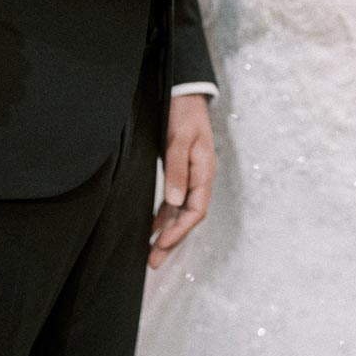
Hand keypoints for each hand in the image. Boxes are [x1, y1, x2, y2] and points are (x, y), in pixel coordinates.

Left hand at [150, 94, 214, 269]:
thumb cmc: (183, 113)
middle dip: (172, 241)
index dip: (179, 230)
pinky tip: (152, 226)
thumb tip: (175, 202)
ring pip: (180, 212)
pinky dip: (164, 216)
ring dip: (167, 232)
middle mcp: (199, 178)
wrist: (184, 93)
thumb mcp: (179, 140)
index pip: (196, 210)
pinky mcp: (180, 171)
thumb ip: (177, 169)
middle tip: (153, 262)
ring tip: (151, 253)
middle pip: (188, 217)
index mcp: (204, 172)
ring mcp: (191, 176)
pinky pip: (174, 201)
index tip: (161, 243)